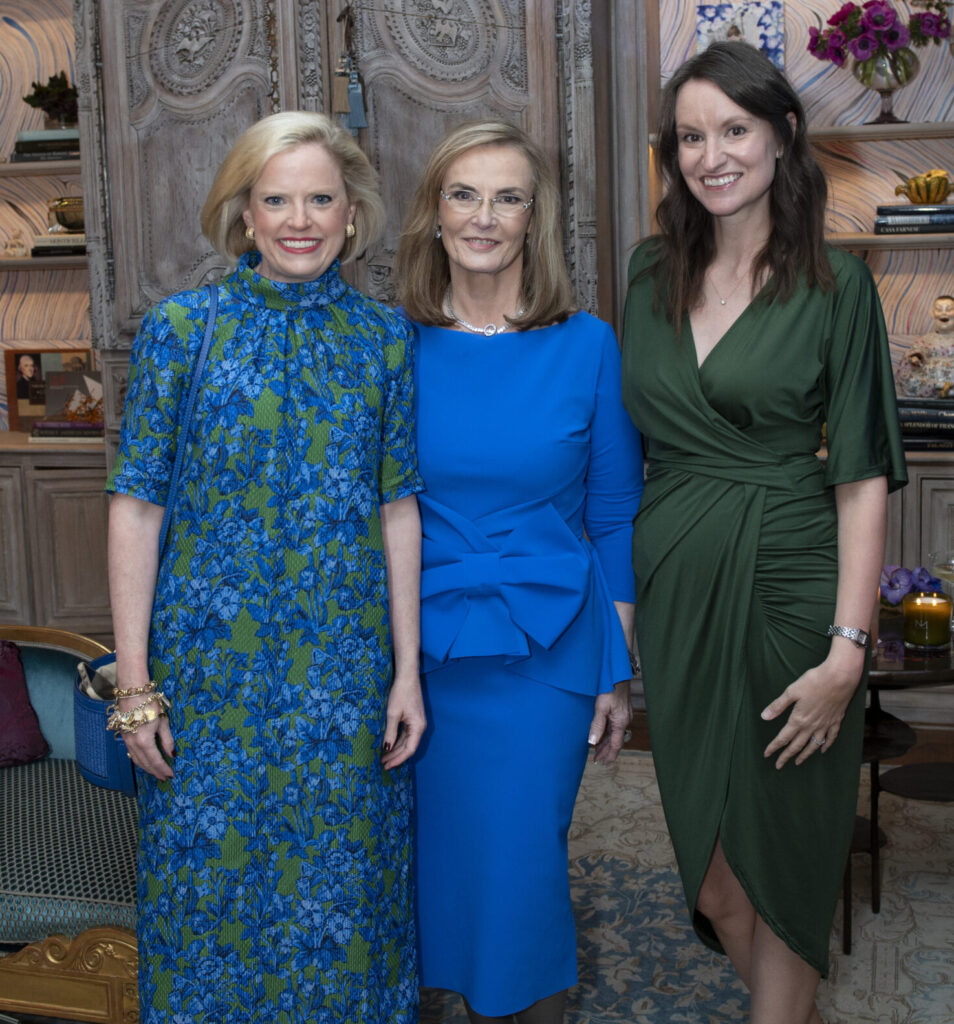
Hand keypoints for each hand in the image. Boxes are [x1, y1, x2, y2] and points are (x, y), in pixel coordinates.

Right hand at [120, 697, 174, 780]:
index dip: (163, 769)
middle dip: (155, 772)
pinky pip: (131, 753)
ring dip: (146, 767)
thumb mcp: (162, 721)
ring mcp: (126, 741)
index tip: (170, 775)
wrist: (132, 692)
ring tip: (156, 772)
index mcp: (144, 741)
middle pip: (144, 763)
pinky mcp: (124, 736)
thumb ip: (167, 740)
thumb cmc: (150, 704)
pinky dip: (139, 760)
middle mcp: (133, 744)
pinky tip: (145, 760)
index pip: (155, 761)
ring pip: (136, 759)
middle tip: (164, 777)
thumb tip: (172, 755)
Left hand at [381, 671, 426, 769]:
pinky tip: (388, 745)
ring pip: (406, 741)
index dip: (398, 759)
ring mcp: (416, 723)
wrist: (407, 677)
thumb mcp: (393, 714)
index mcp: (418, 727)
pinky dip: (397, 741)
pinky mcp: (412, 719)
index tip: (387, 765)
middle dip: (395, 756)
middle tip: (382, 764)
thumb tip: (386, 749)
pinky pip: (405, 734)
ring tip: (382, 757)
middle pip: (408, 747)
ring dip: (395, 749)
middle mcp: (419, 727)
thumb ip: (390, 733)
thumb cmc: (401, 693)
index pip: (409, 749)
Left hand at [588, 679, 631, 763]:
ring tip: (597, 750)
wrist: (617, 675)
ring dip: (606, 743)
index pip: (615, 745)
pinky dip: (608, 734)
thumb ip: (597, 725)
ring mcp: (624, 716)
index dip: (608, 755)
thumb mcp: (600, 707)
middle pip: (616, 741)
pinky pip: (615, 727)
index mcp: (620, 723)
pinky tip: (602, 735)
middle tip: (597, 760)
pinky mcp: (622, 711)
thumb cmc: (609, 689)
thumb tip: (592, 742)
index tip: (601, 763)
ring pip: (615, 734)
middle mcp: (624, 721)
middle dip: (606, 751)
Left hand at [760, 647, 863, 768]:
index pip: (783, 738)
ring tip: (798, 762)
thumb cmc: (814, 681)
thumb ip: (778, 706)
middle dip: (786, 756)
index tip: (766, 755)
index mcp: (799, 719)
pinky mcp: (836, 721)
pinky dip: (826, 746)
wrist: (840, 677)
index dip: (774, 747)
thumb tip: (764, 717)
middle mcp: (812, 726)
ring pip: (813, 745)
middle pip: (797, 746)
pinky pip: (831, 738)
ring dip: (805, 755)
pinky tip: (823, 750)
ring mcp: (825, 725)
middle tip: (779, 765)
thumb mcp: (792, 691)